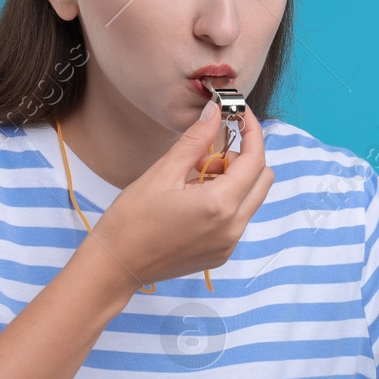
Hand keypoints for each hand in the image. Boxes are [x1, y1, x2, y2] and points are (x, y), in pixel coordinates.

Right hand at [87, 102, 273, 299]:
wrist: (116, 266)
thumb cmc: (132, 219)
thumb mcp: (162, 173)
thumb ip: (195, 141)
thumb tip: (215, 112)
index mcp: (220, 204)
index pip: (255, 159)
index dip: (252, 132)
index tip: (241, 115)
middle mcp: (233, 227)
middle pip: (262, 179)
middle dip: (242, 158)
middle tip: (206, 155)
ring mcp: (229, 244)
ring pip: (251, 198)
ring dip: (232, 181)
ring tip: (192, 181)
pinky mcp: (222, 254)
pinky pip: (238, 218)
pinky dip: (225, 202)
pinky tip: (192, 202)